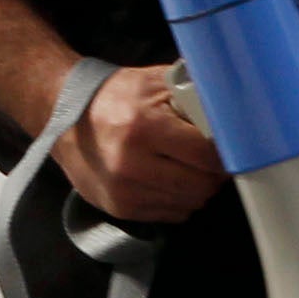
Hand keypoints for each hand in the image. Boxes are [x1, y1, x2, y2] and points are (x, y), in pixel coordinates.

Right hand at [58, 58, 226, 227]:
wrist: (64, 119)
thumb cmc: (114, 97)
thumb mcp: (153, 83)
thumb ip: (192, 95)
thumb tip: (234, 109)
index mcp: (143, 127)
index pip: (207, 156)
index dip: (223, 152)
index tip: (224, 146)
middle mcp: (131, 164)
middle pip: (203, 185)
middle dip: (211, 172)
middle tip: (206, 157)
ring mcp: (124, 191)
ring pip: (190, 203)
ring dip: (196, 187)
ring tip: (185, 166)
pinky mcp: (120, 209)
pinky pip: (171, 214)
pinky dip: (177, 199)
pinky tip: (166, 178)